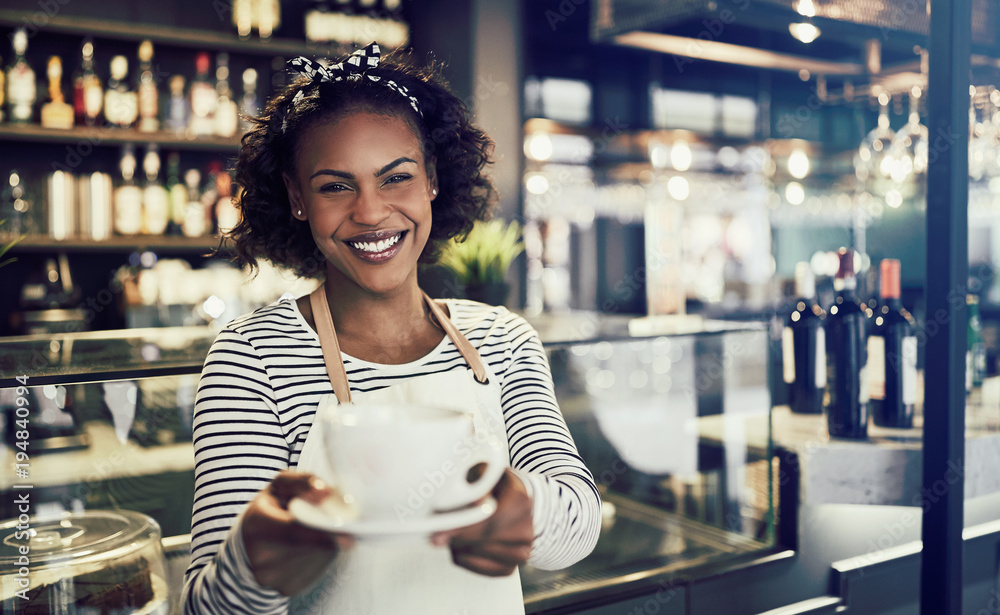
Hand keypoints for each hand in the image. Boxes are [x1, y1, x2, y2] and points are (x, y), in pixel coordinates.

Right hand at [241, 471, 352, 595]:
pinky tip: (308, 549)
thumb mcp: (281, 486)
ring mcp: (272, 577)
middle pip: (313, 546)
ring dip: (326, 544)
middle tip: (332, 521)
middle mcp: (261, 556)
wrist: (249, 546)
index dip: (323, 530)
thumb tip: (326, 492)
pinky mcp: (286, 590)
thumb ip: (303, 482)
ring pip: (319, 559)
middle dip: (329, 533)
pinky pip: (317, 572)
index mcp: (256, 524)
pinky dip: (320, 559)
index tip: (349, 532)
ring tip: (312, 534)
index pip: (294, 530)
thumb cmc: (270, 509)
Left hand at [430, 469, 532, 576]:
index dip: (464, 528)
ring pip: (479, 556)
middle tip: (436, 535)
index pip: (491, 522)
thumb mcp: (483, 473)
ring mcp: (521, 552)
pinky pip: (480, 570)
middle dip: (457, 538)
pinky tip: (460, 545)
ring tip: (453, 532)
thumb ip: (478, 485)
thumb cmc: (492, 485)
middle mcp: (526, 530)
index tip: (439, 531)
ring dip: (459, 547)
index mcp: (521, 502)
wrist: (511, 501)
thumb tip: (475, 503)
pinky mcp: (510, 567)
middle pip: (485, 541)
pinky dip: (465, 558)